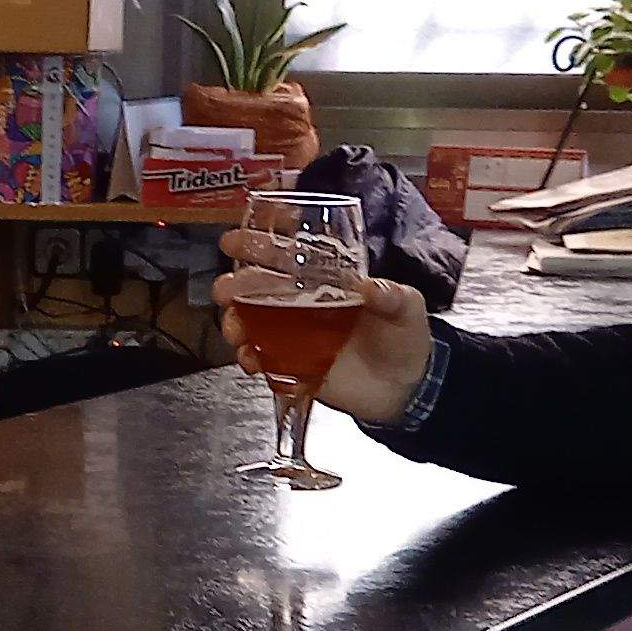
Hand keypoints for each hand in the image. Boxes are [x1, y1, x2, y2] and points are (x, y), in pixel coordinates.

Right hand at [218, 230, 434, 423]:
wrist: (407, 387)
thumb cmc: (405, 337)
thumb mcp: (407, 308)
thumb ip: (392, 296)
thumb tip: (370, 287)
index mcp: (327, 280)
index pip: (289, 256)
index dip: (259, 245)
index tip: (233, 242)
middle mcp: (305, 303)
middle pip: (260, 288)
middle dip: (235, 286)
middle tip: (224, 290)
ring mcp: (296, 335)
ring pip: (253, 322)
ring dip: (236, 322)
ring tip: (235, 330)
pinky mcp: (294, 365)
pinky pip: (263, 358)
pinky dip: (250, 358)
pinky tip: (250, 360)